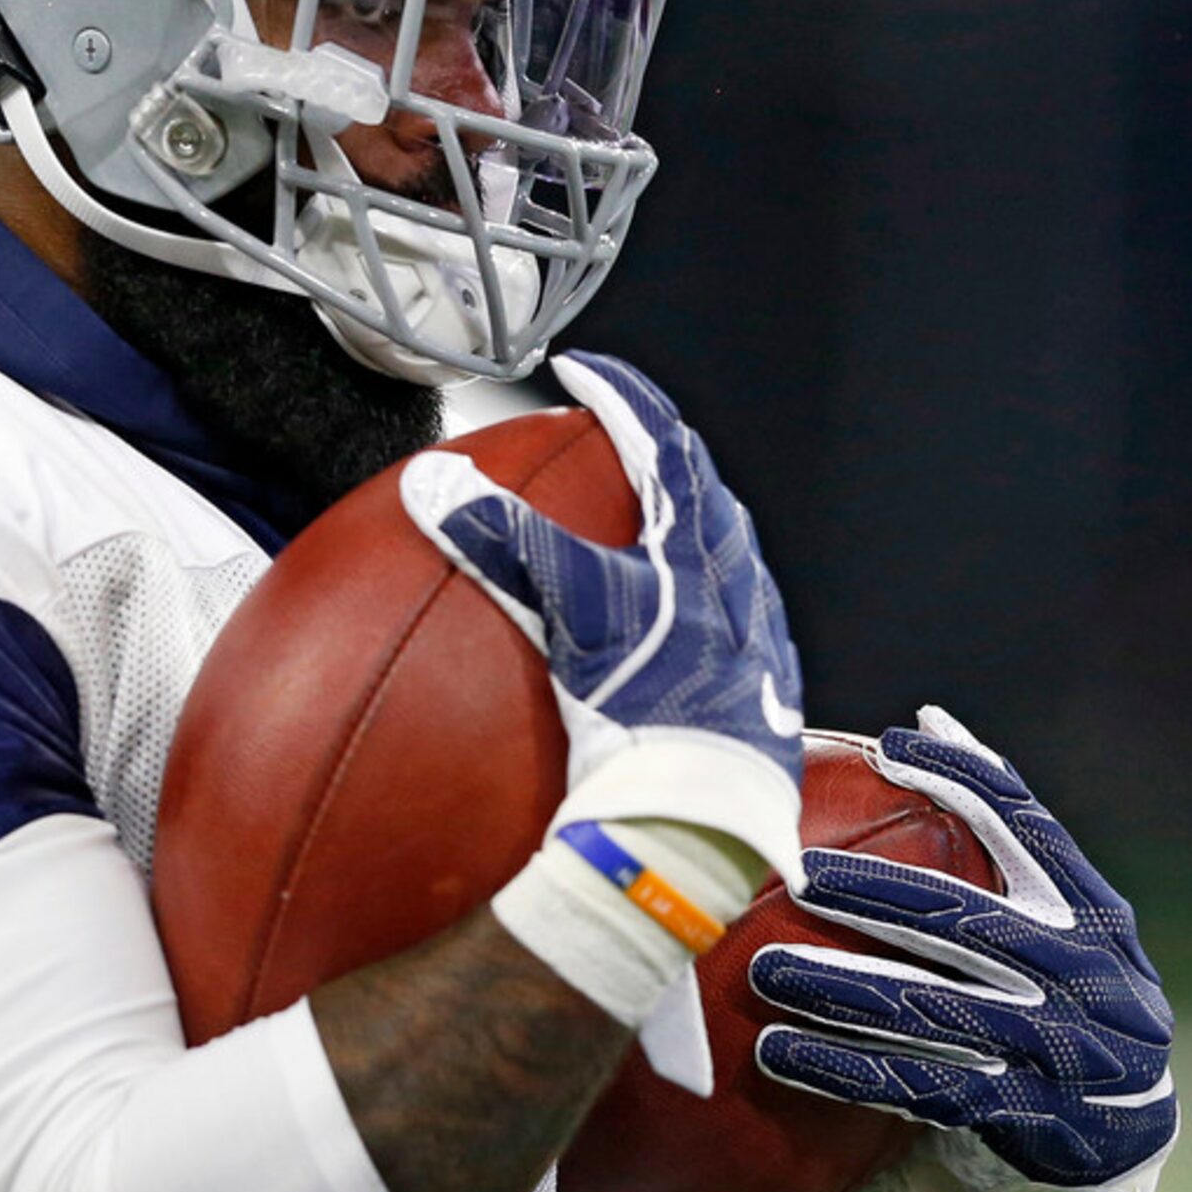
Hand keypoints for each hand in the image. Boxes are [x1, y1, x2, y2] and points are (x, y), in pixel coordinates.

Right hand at [401, 351, 804, 879]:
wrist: (705, 823)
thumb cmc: (648, 714)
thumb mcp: (574, 615)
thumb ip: (507, 541)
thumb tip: (431, 480)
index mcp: (705, 544)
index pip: (665, 440)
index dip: (620, 395)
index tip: (579, 368)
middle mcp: (744, 580)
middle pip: (701, 492)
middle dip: (657, 454)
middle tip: (615, 436)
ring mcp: (758, 639)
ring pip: (722, 555)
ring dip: (677, 525)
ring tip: (635, 523)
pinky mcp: (760, 694)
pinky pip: (724, 619)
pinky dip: (687, 599)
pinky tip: (662, 632)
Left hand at [748, 708, 1176, 1191]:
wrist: (1139, 1125)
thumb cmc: (1077, 991)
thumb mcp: (1071, 912)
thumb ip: (1006, 829)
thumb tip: (930, 715)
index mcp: (1092, 912)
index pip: (1028, 827)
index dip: (962, 778)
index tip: (889, 747)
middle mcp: (1081, 973)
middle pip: (965, 921)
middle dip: (876, 896)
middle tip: (798, 874)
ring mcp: (1054, 1047)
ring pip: (932, 1008)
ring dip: (842, 988)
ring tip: (766, 968)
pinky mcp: (1022, 1115)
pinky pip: (918, 1086)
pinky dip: (844, 1069)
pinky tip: (780, 1052)